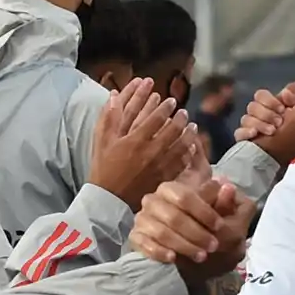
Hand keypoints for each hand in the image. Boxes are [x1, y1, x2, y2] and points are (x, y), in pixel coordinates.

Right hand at [89, 77, 198, 208]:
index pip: (157, 118)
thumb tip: (113, 95)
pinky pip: (182, 163)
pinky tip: (191, 147)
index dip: (166, 107)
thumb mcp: (102, 141)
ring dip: (189, 134)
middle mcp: (151, 151)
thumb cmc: (103, 169)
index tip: (171, 101)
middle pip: (174, 130)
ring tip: (193, 127)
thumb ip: (109, 117)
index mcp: (136, 140)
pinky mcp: (165, 179)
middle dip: (181, 118)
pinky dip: (188, 153)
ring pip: (181, 146)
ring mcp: (160, 166)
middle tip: (184, 112)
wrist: (109, 199)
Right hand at [130, 177, 252, 279]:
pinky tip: (173, 259)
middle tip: (213, 246)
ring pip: (161, 232)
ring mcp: (142, 220)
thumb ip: (222, 204)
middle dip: (196, 233)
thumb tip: (228, 187)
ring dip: (183, 245)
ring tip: (201, 256)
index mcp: (170, 189)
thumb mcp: (216, 217)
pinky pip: (145, 244)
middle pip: (173, 216)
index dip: (203, 211)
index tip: (219, 226)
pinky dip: (159, 252)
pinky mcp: (135, 238)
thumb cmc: (201, 228)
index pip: (185, 196)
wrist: (184, 258)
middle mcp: (152, 201)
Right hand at [236, 77, 294, 164]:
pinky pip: (241, 128)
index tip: (288, 102)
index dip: (286, 94)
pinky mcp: (245, 139)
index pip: (284, 91)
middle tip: (279, 121)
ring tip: (270, 131)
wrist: (268, 166)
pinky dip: (247, 132)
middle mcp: (274, 119)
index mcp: (290, 113)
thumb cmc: (290, 142)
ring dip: (260, 120)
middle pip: (262, 97)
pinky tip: (255, 136)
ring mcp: (257, 128)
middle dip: (270, 108)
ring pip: (250, 109)